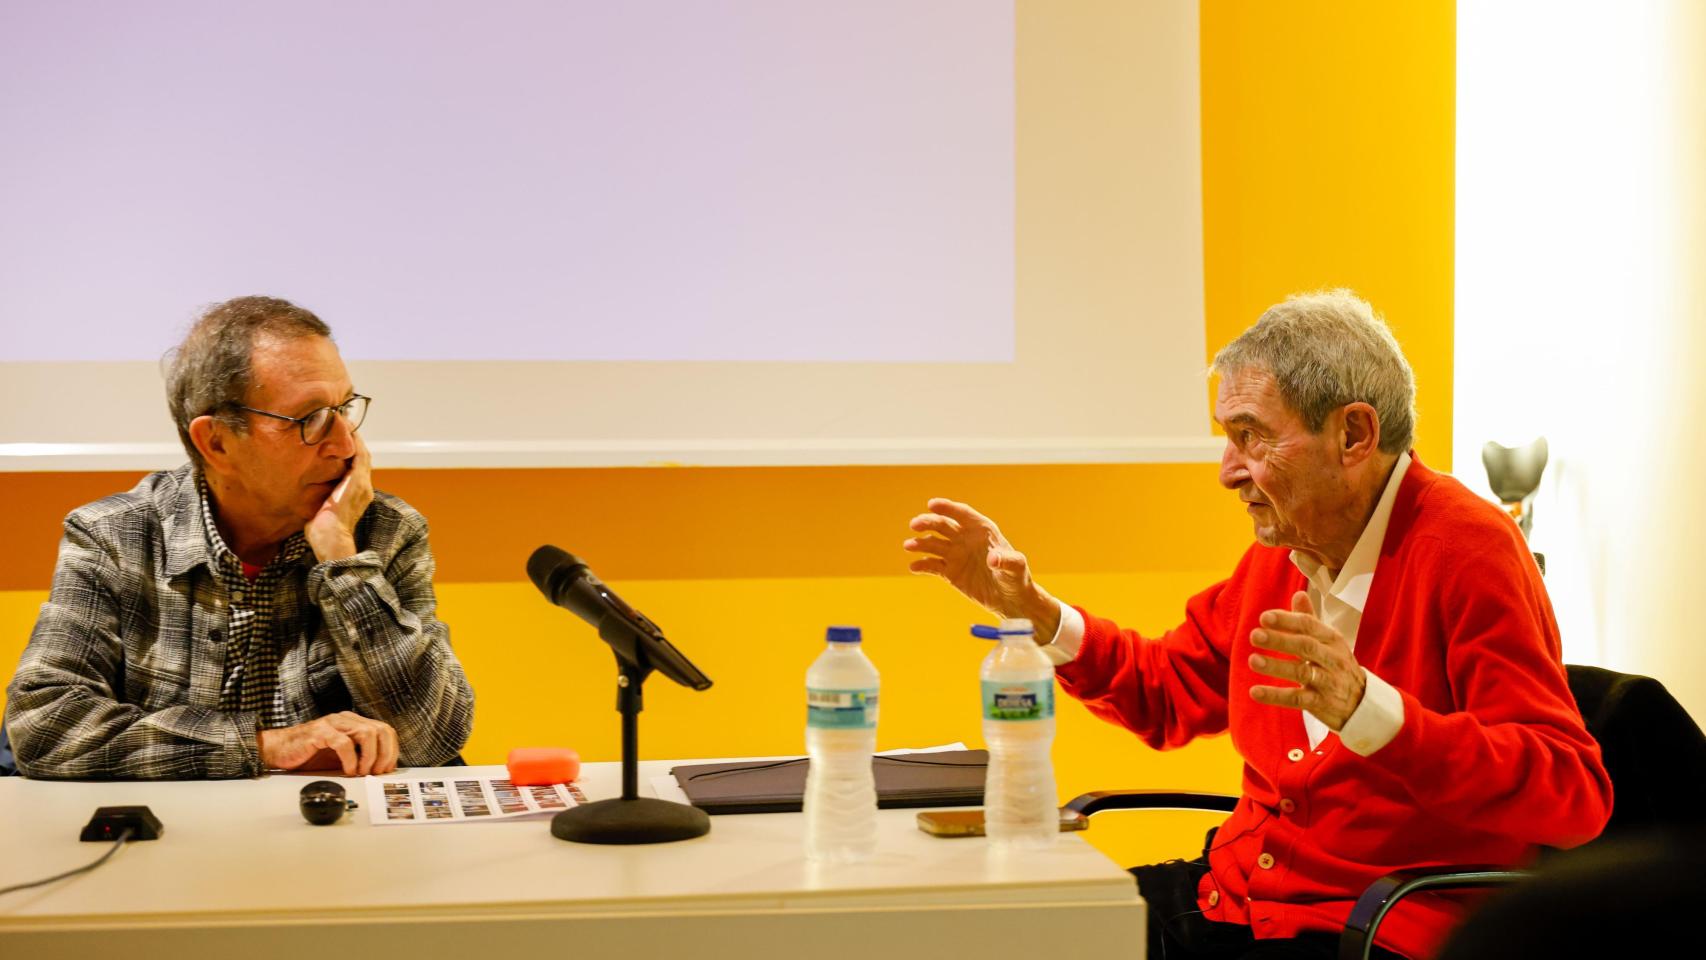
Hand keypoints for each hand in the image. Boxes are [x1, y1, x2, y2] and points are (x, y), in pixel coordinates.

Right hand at [258, 711, 398, 775]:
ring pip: (366, 733)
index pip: (385, 730)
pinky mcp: (319, 732)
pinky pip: (344, 743)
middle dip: (384, 754)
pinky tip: (347, 771)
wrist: (278, 751)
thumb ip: (360, 756)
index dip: (391, 750)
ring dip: (369, 757)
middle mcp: (346, 719)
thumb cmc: (310, 755)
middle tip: (376, 772)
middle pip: (380, 730)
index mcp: (354, 722)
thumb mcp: (342, 756)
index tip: (387, 769)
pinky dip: (350, 760)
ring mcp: (332, 723)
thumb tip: (382, 770)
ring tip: (361, 772)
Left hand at [306, 433, 373, 562]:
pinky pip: (360, 455)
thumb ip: (317, 497)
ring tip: (344, 423)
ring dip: (354, 437)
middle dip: (353, 441)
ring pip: (362, 453)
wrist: (331, 539)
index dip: (349, 452)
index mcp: (356, 495)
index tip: (338, 440)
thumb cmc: (321, 531)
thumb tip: (301, 490)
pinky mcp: (358, 481)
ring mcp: (362, 484)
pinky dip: (356, 441)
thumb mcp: (319, 509)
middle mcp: (364, 487)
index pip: (355, 467)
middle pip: (361, 457)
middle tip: (342, 425)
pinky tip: (347, 429)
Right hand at [903, 498, 1059, 639]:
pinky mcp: (950, 572)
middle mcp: (965, 539)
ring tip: (909, 546)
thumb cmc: (1017, 579)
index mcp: (982, 530)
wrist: (1011, 600)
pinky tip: (914, 566)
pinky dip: (922, 565)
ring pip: (933, 544)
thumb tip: (992, 559)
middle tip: (915, 525)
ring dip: (920, 543)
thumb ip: (1006, 560)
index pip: (962, 514)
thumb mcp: (1016, 568)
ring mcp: (956, 555)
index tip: (932, 505)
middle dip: (928, 523)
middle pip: (943, 526)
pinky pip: (932, 566)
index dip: (947, 508)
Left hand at [1248, 591, 1366, 729]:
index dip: (1287, 620)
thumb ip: (1310, 620)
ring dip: (1276, 666)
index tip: (1264, 617)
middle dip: (1280, 640)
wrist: (1361, 702)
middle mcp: (1332, 658)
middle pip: (1305, 646)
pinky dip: (1275, 695)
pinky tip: (1255, 692)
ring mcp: (1328, 681)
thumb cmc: (1336, 665)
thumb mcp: (1328, 641)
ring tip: (1253, 660)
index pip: (1309, 625)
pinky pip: (1297, 699)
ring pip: (1302, 672)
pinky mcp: (1321, 703)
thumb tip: (1298, 593)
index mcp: (1332, 639)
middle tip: (1254, 635)